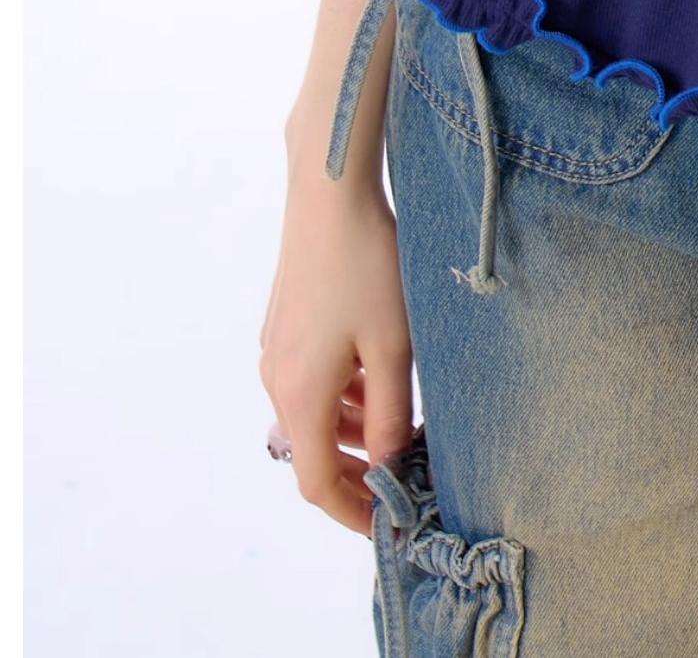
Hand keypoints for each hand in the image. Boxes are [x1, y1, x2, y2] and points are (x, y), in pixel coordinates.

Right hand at [258, 148, 413, 535]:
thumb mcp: (392, 347)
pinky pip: (310, 381)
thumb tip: (390, 468)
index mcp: (299, 395)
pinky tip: (376, 379)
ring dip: (353, 432)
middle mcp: (276, 379)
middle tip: (403, 481)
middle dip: (357, 474)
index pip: (317, 484)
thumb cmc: (367, 267)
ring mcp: (275, 351)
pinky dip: (341, 396)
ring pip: (313, 414)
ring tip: (401, 428)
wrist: (328, 193)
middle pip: (312, 452)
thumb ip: (391, 416)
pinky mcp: (283, 325)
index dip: (353, 511)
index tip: (388, 522)